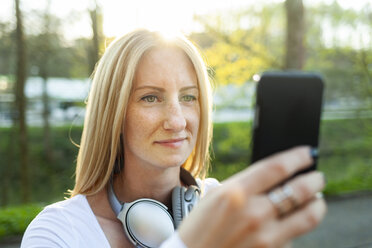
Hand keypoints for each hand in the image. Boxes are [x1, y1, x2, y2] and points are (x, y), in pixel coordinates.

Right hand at [178, 146, 326, 247]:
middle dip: (316, 180)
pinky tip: (288, 224)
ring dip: (317, 204)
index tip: (308, 154)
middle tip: (318, 178)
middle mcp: (253, 213)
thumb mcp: (216, 197)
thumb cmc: (200, 227)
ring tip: (316, 200)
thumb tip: (276, 175)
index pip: (277, 167)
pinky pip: (294, 237)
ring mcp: (265, 236)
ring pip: (308, 216)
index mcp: (236, 193)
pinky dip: (295, 228)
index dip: (298, 158)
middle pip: (300, 189)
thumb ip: (245, 184)